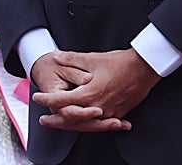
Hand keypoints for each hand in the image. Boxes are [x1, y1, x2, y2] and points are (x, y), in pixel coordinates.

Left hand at [33, 49, 159, 131]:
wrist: (145, 68)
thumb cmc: (120, 62)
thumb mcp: (93, 58)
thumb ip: (71, 58)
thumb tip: (56, 56)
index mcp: (89, 93)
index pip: (61, 100)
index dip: (46, 99)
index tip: (36, 98)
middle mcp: (97, 107)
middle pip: (70, 119)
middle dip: (55, 120)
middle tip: (43, 119)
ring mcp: (108, 113)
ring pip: (84, 125)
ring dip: (70, 125)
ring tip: (60, 123)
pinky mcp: (118, 114)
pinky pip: (99, 124)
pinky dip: (89, 124)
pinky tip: (84, 124)